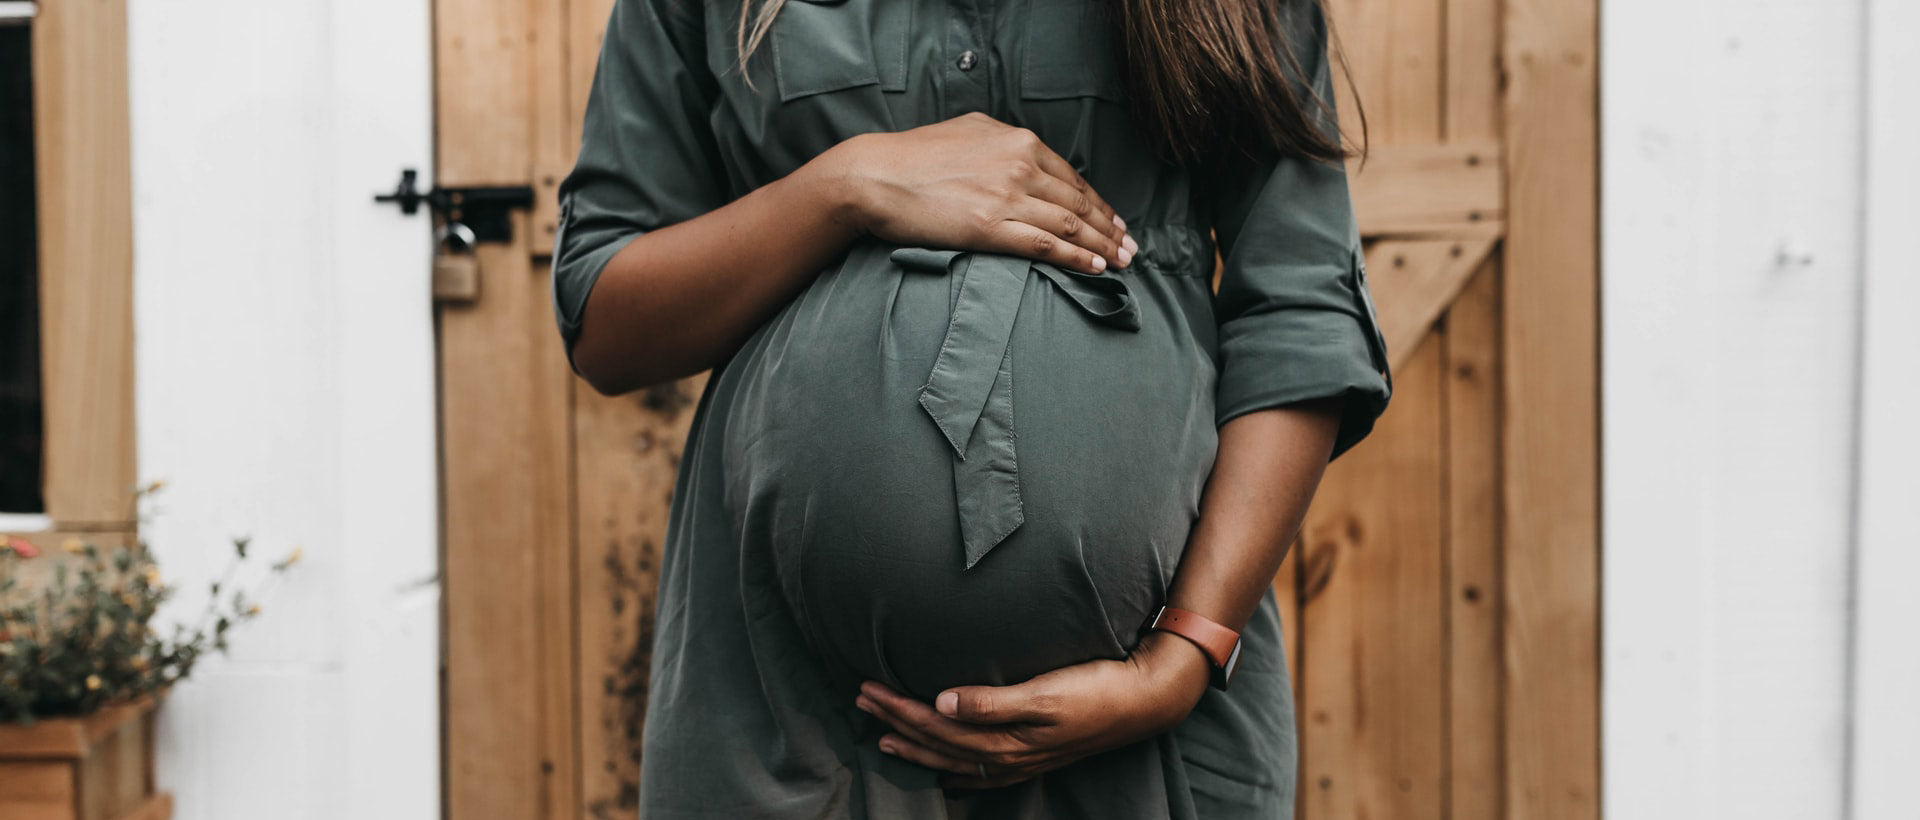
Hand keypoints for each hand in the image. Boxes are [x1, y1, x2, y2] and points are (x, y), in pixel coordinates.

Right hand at [818, 112, 1137, 274]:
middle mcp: (1019, 165)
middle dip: (1109, 227)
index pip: (1072, 176)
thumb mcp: (967, 132)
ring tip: (1121, 261)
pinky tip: (1094, 268)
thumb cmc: (914, 157)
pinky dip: (1076, 257)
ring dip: (1101, 245)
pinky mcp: (990, 227)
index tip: (1114, 221)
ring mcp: (1007, 196)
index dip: (1098, 203)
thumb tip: (1022, 151)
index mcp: (1017, 141)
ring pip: (1069, 224)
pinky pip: (1046, 245)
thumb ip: (1001, 142)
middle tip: (1131, 247)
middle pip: (1078, 202)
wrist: (875, 176)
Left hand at [853, 631, 1212, 788]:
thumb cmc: (1095, 688)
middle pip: (937, 743)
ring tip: (882, 734)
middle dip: (896, 722)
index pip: (936, 726)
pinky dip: (952, 769)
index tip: (868, 688)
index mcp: (1005, 739)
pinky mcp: (1033, 756)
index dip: (898, 708)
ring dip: (915, 745)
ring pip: (953, 759)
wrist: (1143, 701)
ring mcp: (1020, 761)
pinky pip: (979, 772)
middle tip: (861, 700)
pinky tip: (942, 770)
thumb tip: (942, 702)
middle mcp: (1007, 756)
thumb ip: (992, 701)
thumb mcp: (1045, 691)